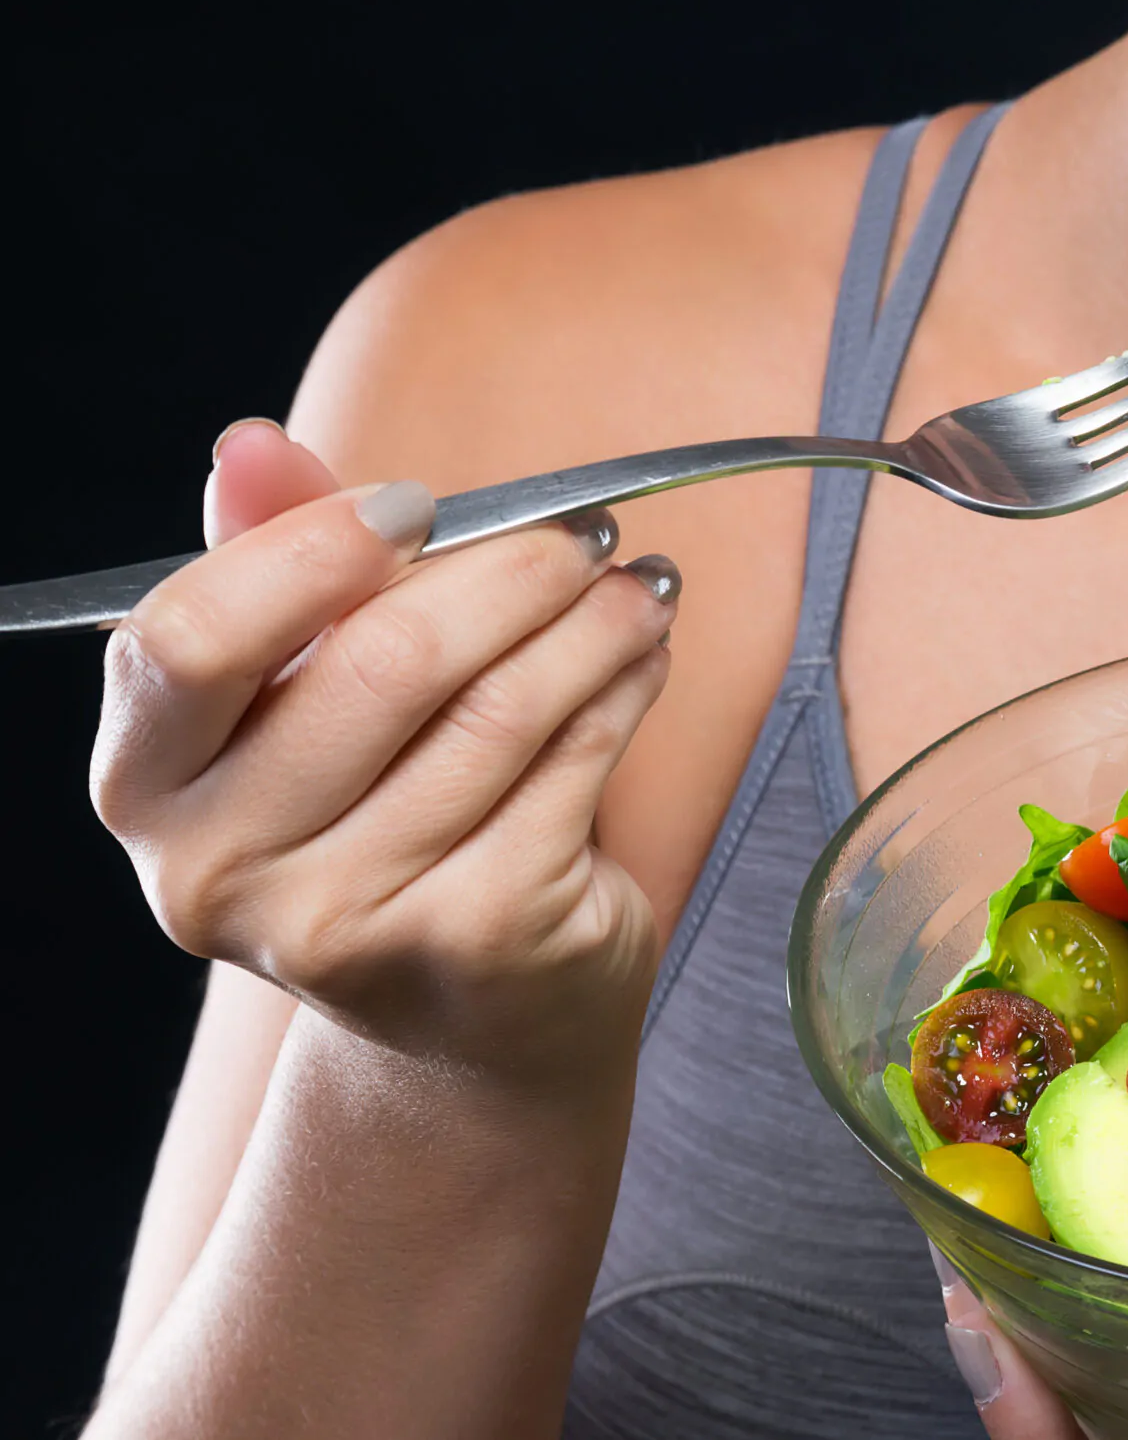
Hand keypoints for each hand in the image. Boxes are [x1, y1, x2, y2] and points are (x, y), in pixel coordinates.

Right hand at [90, 418, 682, 1086]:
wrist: (472, 1019)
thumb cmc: (383, 817)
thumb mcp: (305, 693)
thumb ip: (275, 565)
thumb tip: (250, 445)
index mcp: (146, 786)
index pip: (189, 638)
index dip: (313, 552)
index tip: (418, 504)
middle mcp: (219, 872)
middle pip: (382, 662)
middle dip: (509, 571)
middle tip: (584, 531)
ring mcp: (348, 921)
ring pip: (499, 709)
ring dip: (593, 623)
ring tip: (639, 585)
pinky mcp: (478, 938)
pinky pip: (573, 765)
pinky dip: (624, 691)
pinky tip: (645, 659)